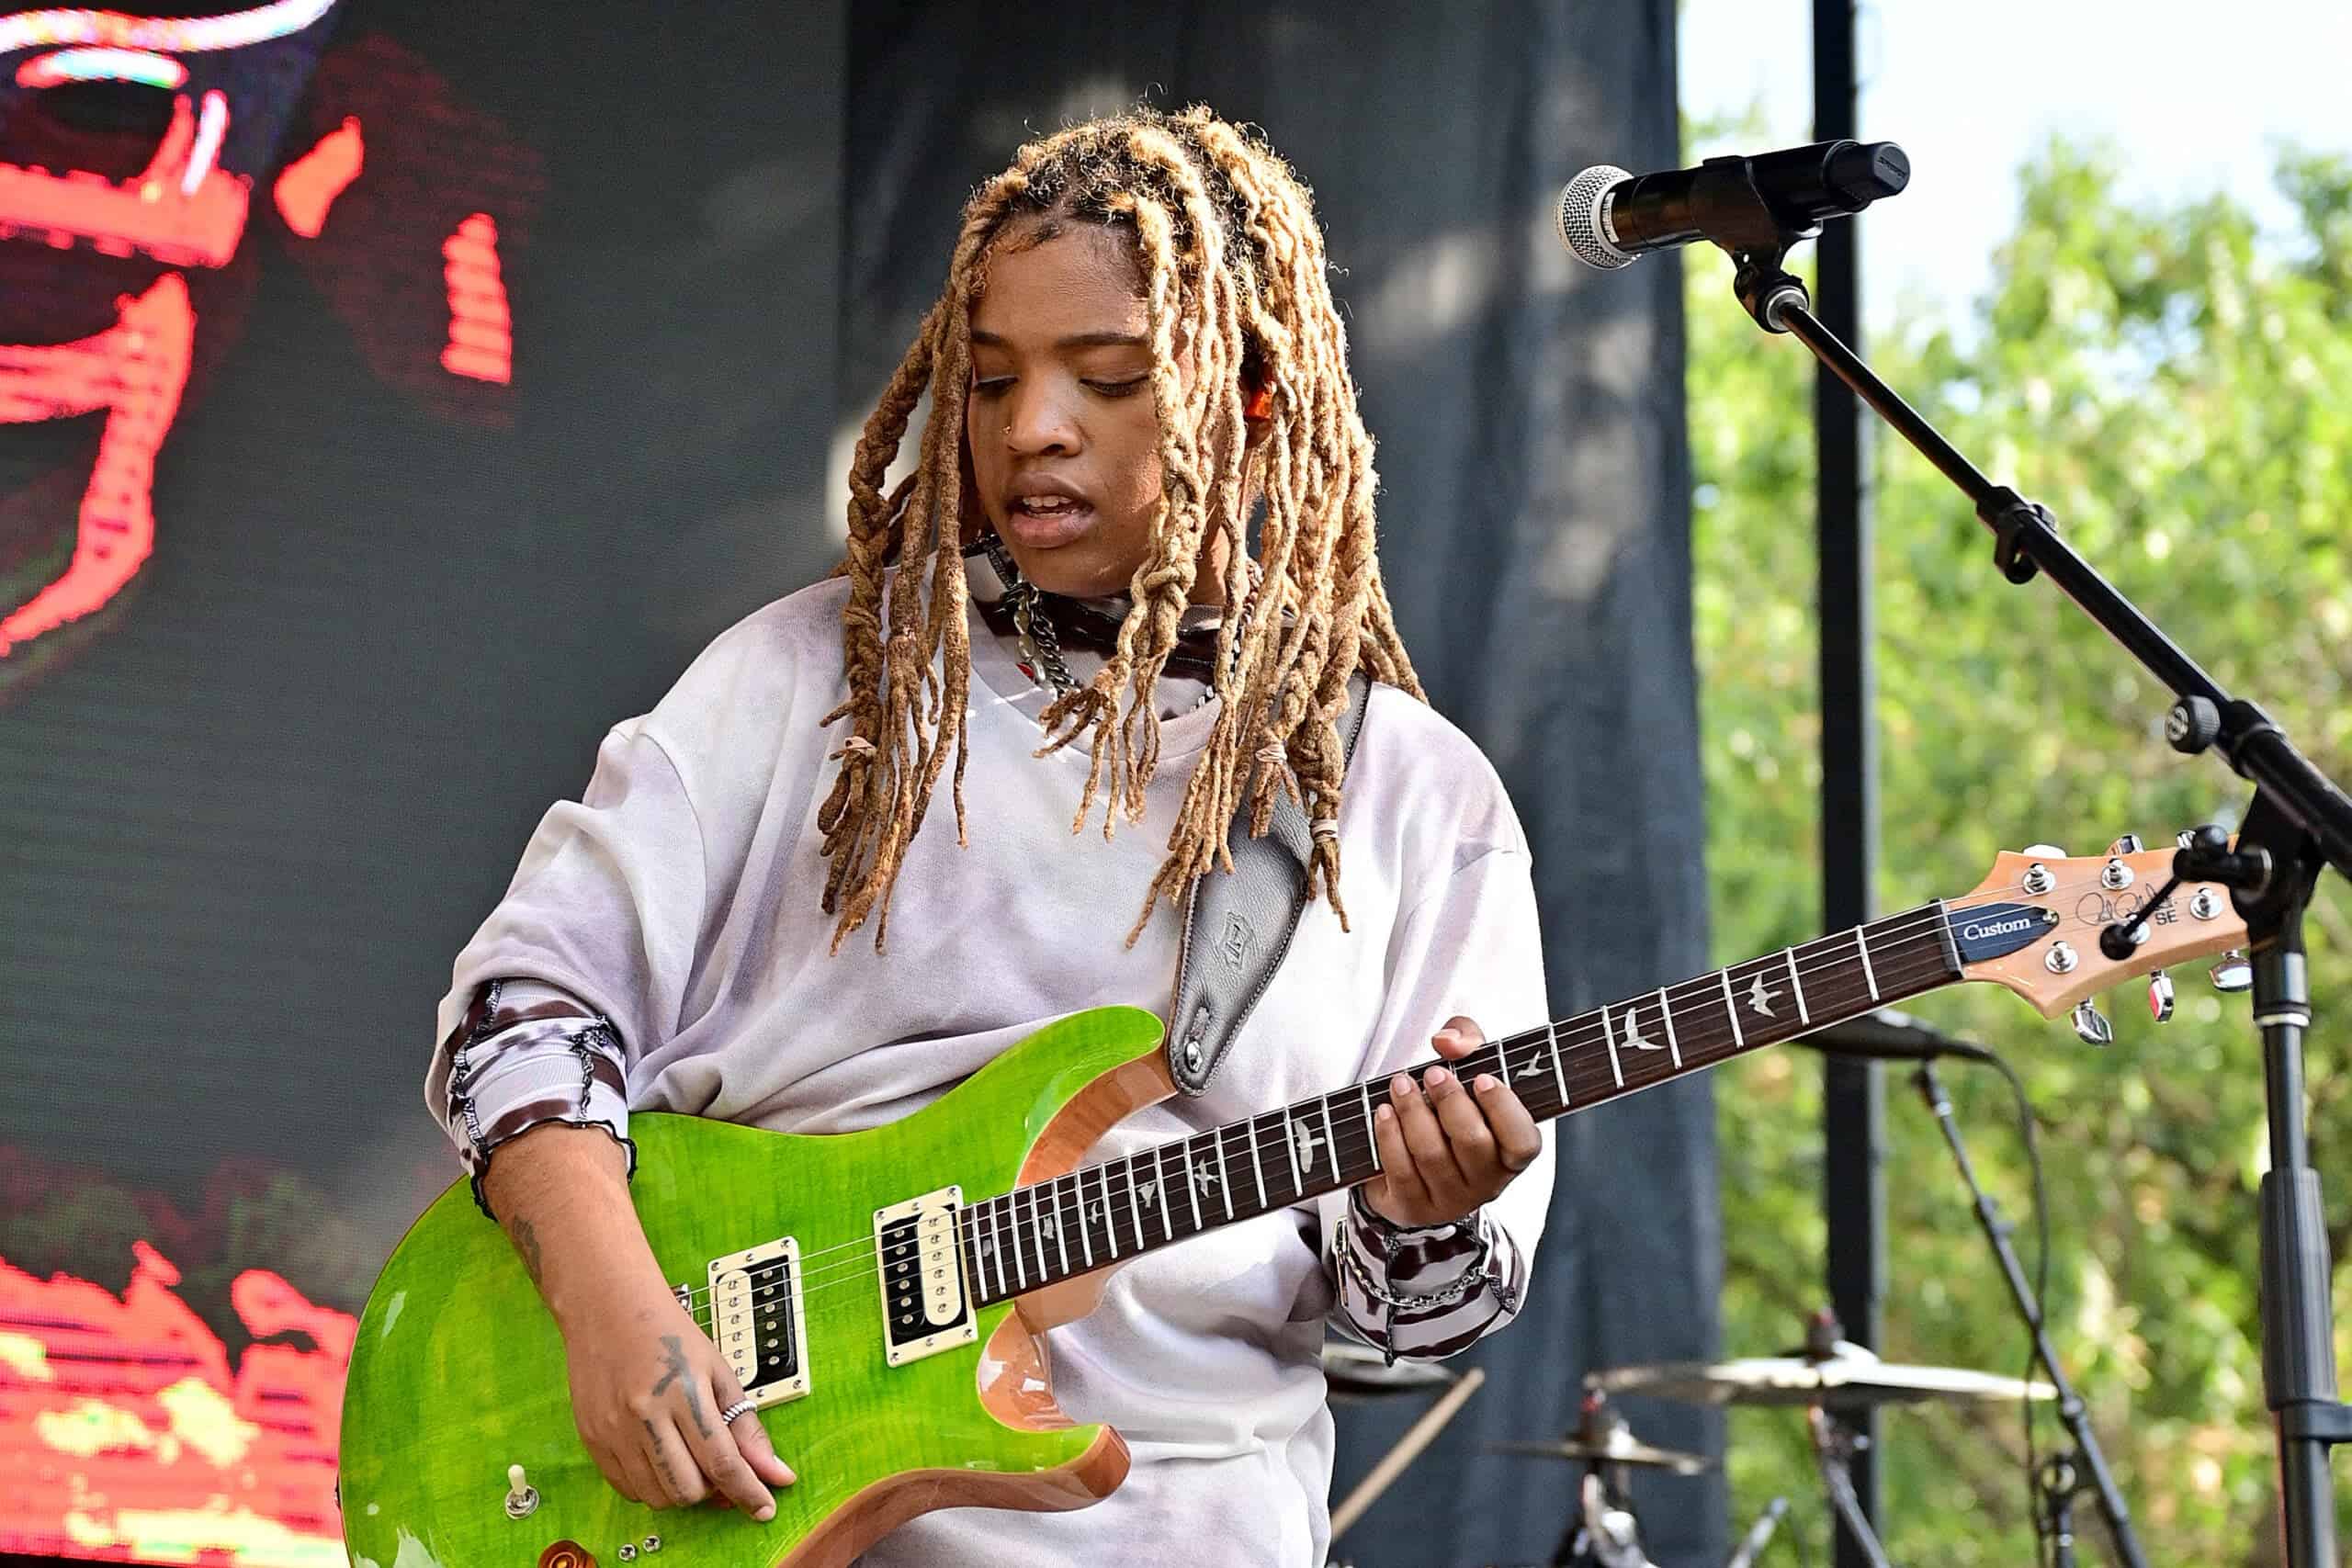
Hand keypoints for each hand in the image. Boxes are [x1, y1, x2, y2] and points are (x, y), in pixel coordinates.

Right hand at [558, 1277, 797, 1515]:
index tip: (764, 1509)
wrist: (609, 1310)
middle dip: (712, 1490)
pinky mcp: (593, 1440)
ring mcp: (614, 1431)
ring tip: (690, 1460)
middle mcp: (645, 1415)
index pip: (721, 1461)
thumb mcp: (718, 1372)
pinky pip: (628, 1489)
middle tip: (719, 1470)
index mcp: (684, 1392)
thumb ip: (746, 1427)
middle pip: (688, 1488)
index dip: (747, 1491)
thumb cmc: (668, 1333)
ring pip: (658, 1496)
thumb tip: (775, 1472)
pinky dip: (652, 1485)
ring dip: (682, 1490)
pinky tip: (662, 1459)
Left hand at [1360, 1015, 1542, 1228]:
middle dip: (1448, 1101)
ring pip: (1431, 1155)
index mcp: (1511, 1154)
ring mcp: (1450, 1200)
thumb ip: (1468, 1040)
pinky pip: (1400, 1171)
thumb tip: (1448, 1042)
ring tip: (1400, 1085)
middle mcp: (1486, 1182)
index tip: (1481, 1078)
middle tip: (1432, 1074)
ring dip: (1412, 1111)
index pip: (1524, 1141)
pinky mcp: (1413, 1208)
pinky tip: (1383, 1112)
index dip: (1504, 1109)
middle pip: (1472, 1142)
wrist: (1411, 1163)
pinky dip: (1389, 1135)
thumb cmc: (1450, 1111)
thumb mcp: (1468, 1068)